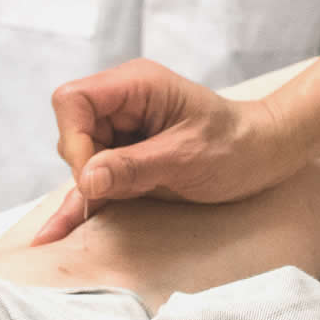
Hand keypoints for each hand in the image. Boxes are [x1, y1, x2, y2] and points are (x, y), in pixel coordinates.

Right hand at [34, 60, 305, 241]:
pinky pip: (94, 181)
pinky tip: (53, 234)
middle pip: (72, 132)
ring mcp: (124, 133)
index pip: (73, 100)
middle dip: (83, 166)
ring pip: (80, 160)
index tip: (93, 174)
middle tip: (115, 191)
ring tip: (95, 215)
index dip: (74, 138)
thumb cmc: (236, 145)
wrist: (266, 154)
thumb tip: (84, 178)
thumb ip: (133, 167)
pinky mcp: (128, 162)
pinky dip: (79, 204)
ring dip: (85, 188)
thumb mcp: (187, 157)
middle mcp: (124, 104)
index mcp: (136, 86)